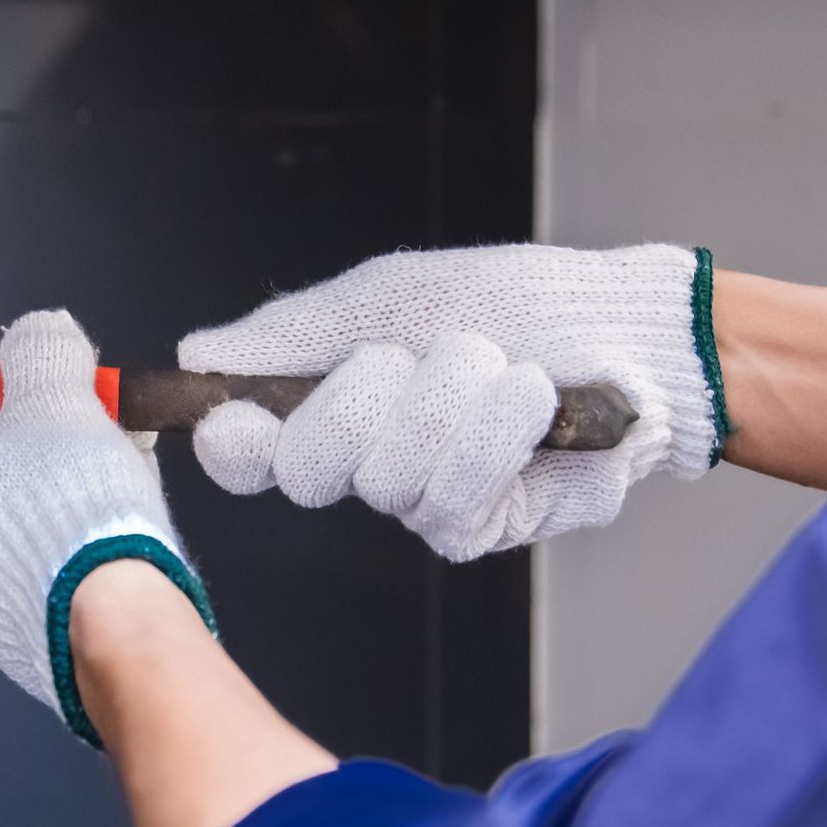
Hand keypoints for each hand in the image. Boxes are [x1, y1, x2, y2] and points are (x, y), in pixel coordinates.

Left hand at [0, 310, 212, 742]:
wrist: (108, 624)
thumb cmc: (66, 506)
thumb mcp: (56, 397)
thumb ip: (40, 352)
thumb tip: (39, 334)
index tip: (41, 402)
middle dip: (27, 452)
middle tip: (83, 439)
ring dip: (47, 499)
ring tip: (107, 484)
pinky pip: (18, 574)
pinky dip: (53, 551)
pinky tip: (102, 537)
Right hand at [180, 243, 727, 559]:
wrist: (626, 333)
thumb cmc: (515, 304)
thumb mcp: (392, 295)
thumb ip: (294, 332)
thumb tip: (200, 354)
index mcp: (329, 405)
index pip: (245, 452)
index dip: (232, 441)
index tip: (238, 414)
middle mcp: (363, 464)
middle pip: (306, 469)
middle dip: (367, 396)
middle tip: (425, 355)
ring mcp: (418, 503)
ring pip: (386, 476)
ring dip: (453, 399)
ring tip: (502, 369)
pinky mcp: (478, 530)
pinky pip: (453, 498)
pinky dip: (496, 433)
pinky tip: (532, 402)